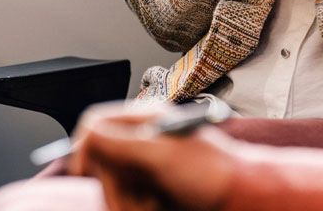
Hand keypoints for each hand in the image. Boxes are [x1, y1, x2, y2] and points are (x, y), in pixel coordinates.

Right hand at [70, 114, 235, 210]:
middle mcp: (140, 139)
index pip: (94, 122)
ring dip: (126, 201)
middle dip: (116, 186)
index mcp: (145, 119)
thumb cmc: (211, 172)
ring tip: (156, 203)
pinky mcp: (145, 186)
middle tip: (145, 195)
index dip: (85, 146)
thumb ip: (123, 143)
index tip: (88, 171)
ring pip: (108, 185)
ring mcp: (142, 164)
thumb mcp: (163, 155)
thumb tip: (89, 133)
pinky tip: (156, 206)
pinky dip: (133, 207)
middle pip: (97, 160)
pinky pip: (121, 198)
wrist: (237, 195)